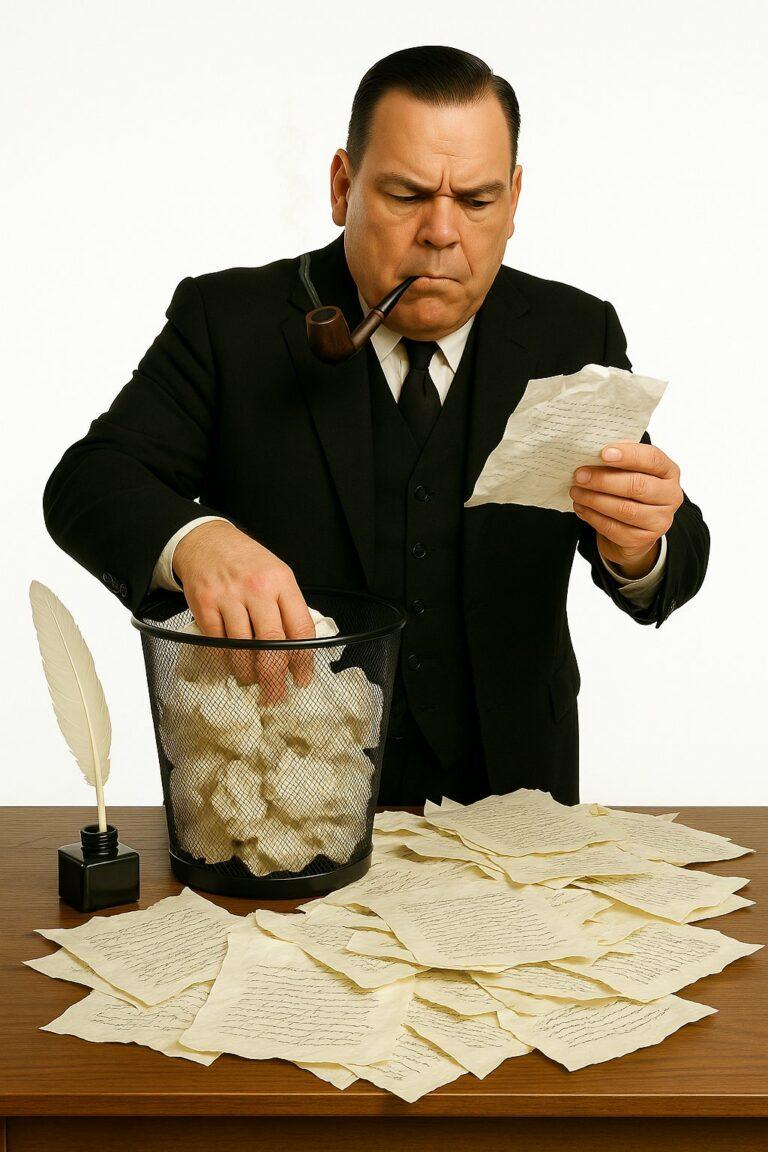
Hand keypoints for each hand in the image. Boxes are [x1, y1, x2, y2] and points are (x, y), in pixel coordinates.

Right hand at [172, 521, 314, 701]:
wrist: (207, 541)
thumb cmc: (246, 561)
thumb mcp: (277, 574)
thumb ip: (288, 607)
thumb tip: (299, 650)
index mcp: (282, 581)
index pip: (300, 628)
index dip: (304, 660)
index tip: (303, 679)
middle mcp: (257, 589)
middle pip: (272, 644)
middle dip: (276, 677)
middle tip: (277, 695)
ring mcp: (229, 597)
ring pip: (242, 649)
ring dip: (249, 674)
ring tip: (254, 682)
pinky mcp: (205, 606)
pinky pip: (218, 644)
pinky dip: (227, 661)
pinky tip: (234, 666)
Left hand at [569, 440, 683, 577]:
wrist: (634, 527)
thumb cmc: (629, 491)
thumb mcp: (629, 471)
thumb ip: (617, 461)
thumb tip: (589, 452)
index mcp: (668, 471)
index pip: (652, 459)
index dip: (628, 455)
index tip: (603, 453)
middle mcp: (671, 496)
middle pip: (637, 485)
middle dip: (604, 480)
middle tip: (580, 475)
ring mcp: (660, 520)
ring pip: (624, 509)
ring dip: (595, 499)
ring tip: (576, 492)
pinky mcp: (643, 539)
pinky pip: (614, 528)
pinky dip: (593, 517)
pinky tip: (581, 507)